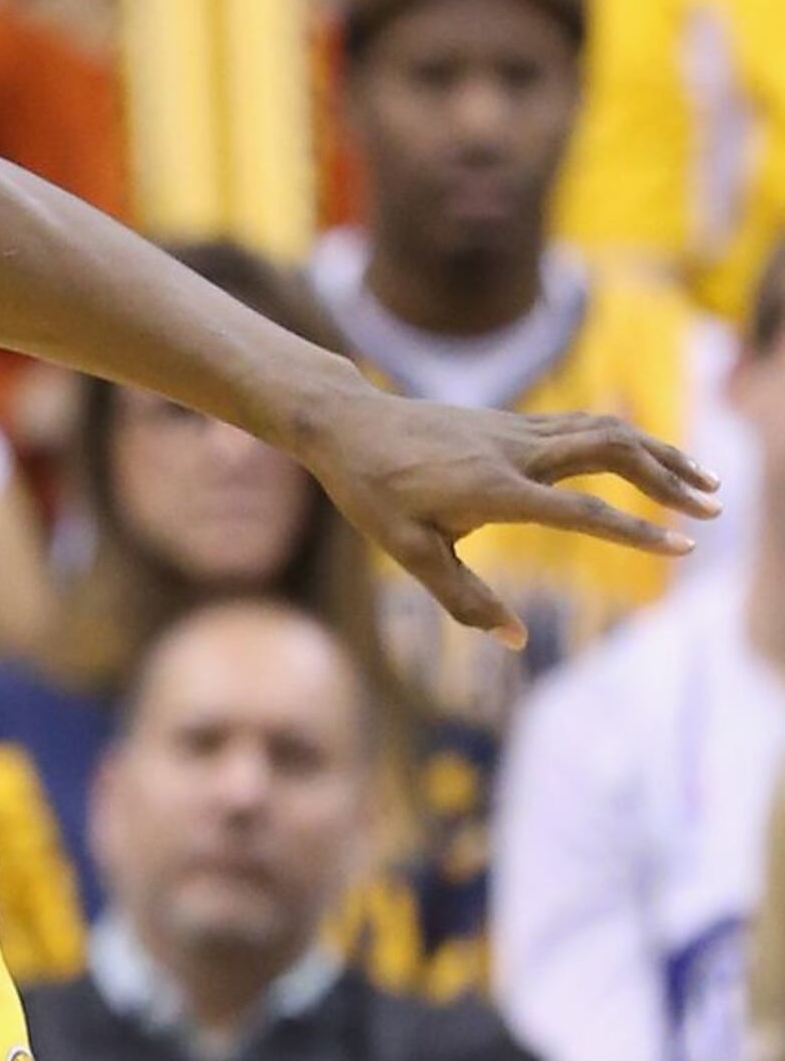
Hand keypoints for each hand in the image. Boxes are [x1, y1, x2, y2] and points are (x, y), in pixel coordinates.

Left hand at [290, 388, 718, 644]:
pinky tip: (651, 459)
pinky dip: (629, 439)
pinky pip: (585, 423)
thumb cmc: (372, 492)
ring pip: (606, 430)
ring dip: (660, 452)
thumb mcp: (406, 553)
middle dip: (669, 479)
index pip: (582, 511)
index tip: (685, 548)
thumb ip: (464, 598)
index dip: (636, 532)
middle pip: (613, 452)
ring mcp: (517, 429)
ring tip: (705, 481)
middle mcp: (515, 451)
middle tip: (714, 508)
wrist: (346, 424)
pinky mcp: (514, 420)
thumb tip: (514, 640)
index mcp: (494, 489)